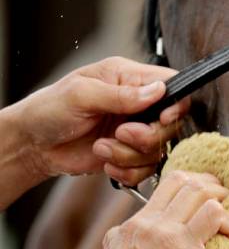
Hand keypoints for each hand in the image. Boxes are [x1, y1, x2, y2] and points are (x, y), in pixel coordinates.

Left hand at [10, 57, 188, 183]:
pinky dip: (127, 171)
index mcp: (128, 77)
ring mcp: (134, 130)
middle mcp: (137, 103)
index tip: (162, 119)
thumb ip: (120, 94)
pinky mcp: (129, 154)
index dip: (176, 104)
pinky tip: (105, 162)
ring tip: (102, 147)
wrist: (33, 145)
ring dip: (129, 155)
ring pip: (158, 150)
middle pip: (171, 123)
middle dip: (147, 136)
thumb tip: (157, 91)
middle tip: (120, 134)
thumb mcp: (81, 94)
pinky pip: (146, 169)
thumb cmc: (49, 110)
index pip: (171, 84)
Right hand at [83, 170, 228, 248]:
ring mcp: (165, 231)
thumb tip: (134, 248)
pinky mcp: (183, 246)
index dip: (188, 188)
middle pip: (182, 180)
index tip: (203, 198)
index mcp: (131, 226)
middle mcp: (148, 221)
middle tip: (223, 197)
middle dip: (208, 184)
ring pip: (200, 191)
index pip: (163, 189)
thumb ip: (125, 248)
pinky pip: (214, 215)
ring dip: (222, 198)